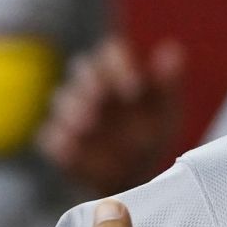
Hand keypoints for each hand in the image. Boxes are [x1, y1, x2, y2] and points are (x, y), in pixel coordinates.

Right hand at [38, 36, 184, 196]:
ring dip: (74, 109)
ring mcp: (70, 112)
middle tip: (101, 98)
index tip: (135, 88)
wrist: (135, 177)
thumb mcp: (166, 111)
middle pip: (82, 70)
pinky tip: (71, 147)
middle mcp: (90, 85)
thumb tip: (174, 50)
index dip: (120, 66)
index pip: (110, 53)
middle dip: (91, 83)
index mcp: (117, 71)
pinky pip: (52, 135)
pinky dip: (61, 140)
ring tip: (88, 124)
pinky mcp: (57, 139)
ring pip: (64, 99)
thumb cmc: (152, 135)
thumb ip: (168, 82)